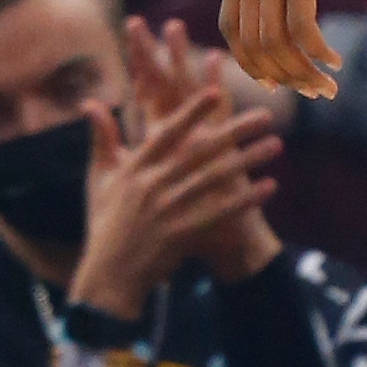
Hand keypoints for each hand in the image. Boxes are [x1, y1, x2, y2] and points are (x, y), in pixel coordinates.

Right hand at [67, 37, 282, 319]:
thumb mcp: (97, 178)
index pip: (167, 133)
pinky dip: (246, 199)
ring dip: (248, 160)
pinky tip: (271, 186)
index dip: (191, 112)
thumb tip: (89, 102)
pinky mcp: (183, 233)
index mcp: (134, 168)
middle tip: (265, 115)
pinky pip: (222, 212)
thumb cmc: (104, 222)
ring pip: (216, 178)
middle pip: (200, 151)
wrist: (109, 275)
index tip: (215, 91)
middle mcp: (152, 185)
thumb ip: (101, 138)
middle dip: (234, 131)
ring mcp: (168, 210)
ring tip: (276, 144)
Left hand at [222, 0, 366, 95]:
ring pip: (277, 40)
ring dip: (303, 72)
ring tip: (328, 86)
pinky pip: (302, 25)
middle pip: (253, 42)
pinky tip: (335, 62)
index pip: (231, 28)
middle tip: (314, 92)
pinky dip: (318, 51)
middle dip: (283, 76)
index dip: (251, 62)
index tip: (279, 80)